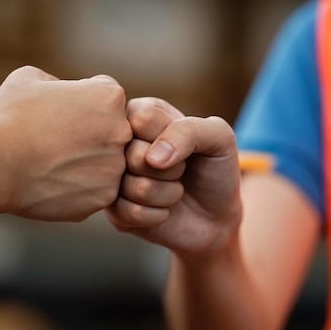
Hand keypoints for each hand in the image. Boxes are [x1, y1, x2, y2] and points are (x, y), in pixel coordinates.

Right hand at [0, 66, 131, 221]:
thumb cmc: (9, 118)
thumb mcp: (30, 78)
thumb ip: (59, 82)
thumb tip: (64, 91)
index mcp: (110, 97)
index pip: (108, 98)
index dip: (82, 103)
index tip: (59, 114)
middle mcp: (122, 131)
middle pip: (112, 131)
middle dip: (90, 134)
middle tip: (56, 142)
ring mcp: (116, 167)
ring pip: (105, 164)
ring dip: (85, 163)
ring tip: (51, 164)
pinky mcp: (104, 197)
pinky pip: (96, 190)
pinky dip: (78, 189)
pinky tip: (53, 183)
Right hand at [105, 97, 242, 258]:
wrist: (216, 216)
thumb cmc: (215, 169)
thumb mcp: (218, 138)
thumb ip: (189, 131)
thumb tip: (152, 158)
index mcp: (140, 113)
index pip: (142, 118)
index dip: (170, 137)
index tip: (184, 145)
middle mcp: (120, 143)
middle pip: (134, 155)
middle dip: (171, 170)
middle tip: (180, 171)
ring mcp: (112, 177)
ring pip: (134, 188)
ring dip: (168, 195)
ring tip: (174, 190)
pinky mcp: (112, 210)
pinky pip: (129, 214)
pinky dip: (158, 216)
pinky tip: (164, 211)